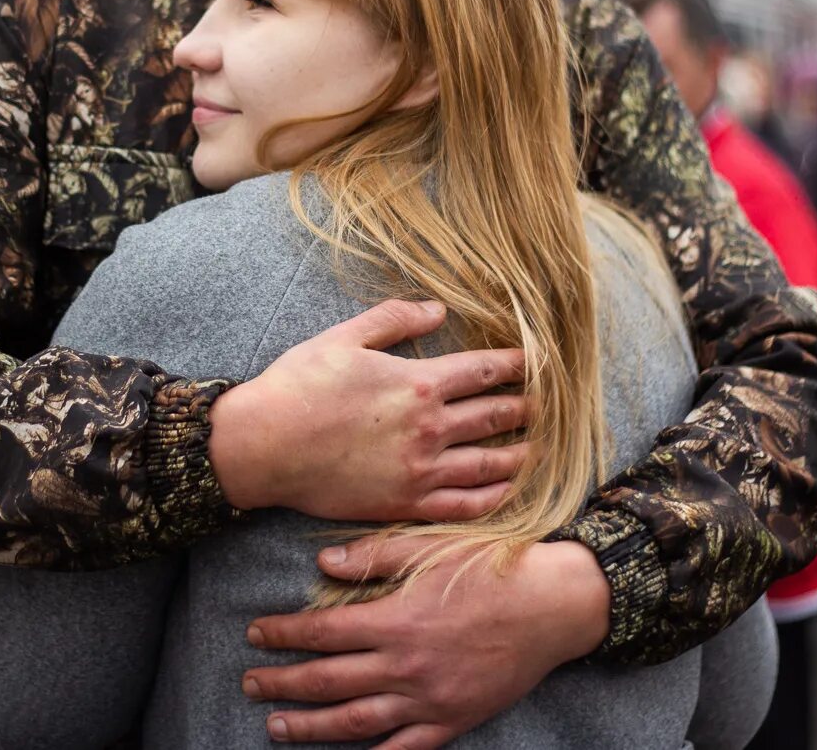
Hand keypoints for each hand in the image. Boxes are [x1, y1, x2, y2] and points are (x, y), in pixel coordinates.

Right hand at [208, 298, 529, 521]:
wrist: (263, 447)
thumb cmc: (299, 386)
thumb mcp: (344, 337)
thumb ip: (395, 320)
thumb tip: (438, 309)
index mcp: (418, 383)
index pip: (485, 370)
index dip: (518, 364)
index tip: (542, 360)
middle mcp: (429, 429)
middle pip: (496, 416)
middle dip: (528, 407)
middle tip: (553, 404)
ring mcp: (420, 472)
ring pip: (490, 464)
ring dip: (521, 454)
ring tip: (542, 448)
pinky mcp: (404, 505)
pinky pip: (463, 507)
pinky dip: (493, 499)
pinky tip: (507, 492)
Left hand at [241, 536, 611, 746]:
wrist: (554, 605)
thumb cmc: (491, 568)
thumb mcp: (430, 549)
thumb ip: (373, 557)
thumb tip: (321, 562)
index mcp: (397, 620)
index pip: (322, 632)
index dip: (283, 634)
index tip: (255, 633)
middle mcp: (407, 666)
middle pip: (328, 681)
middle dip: (283, 684)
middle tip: (250, 683)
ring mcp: (430, 700)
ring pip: (357, 722)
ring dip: (311, 727)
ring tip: (278, 727)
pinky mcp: (454, 720)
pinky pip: (407, 748)